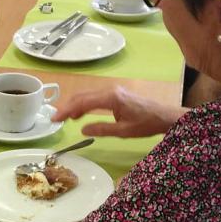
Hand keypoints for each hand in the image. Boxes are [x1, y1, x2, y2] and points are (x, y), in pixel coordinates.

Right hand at [53, 86, 185, 137]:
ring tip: (65, 118)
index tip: (55, 119)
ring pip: (88, 94)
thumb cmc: (146, 124)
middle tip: (55, 119)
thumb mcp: (123, 131)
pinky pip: (95, 96)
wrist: (164, 116)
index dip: (67, 110)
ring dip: (75, 105)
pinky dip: (84, 103)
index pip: (83, 102)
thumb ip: (101, 129)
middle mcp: (110, 90)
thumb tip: (82, 129)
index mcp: (111, 98)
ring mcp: (113, 90)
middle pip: (82, 95)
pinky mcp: (116, 93)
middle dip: (67, 106)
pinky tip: (80, 113)